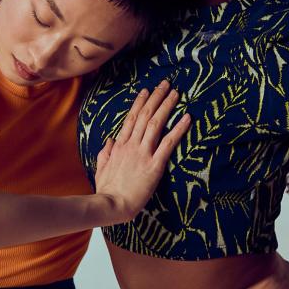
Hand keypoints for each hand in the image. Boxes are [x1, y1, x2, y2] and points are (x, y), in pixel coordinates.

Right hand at [94, 81, 190, 222]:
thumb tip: (110, 139)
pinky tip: (187, 118)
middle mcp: (131, 145)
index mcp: (119, 145)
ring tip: (176, 93)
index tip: (146, 91)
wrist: (111, 204)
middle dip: (156, 97)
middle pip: (145, 115)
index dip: (139, 103)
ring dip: (167, 106)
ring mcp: (143, 153)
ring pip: (156, 123)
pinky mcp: (155, 164)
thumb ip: (105, 152)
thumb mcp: (101, 167)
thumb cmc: (107, 190)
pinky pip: (169, 143)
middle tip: (165, 84)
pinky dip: (179, 129)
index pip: (130, 118)